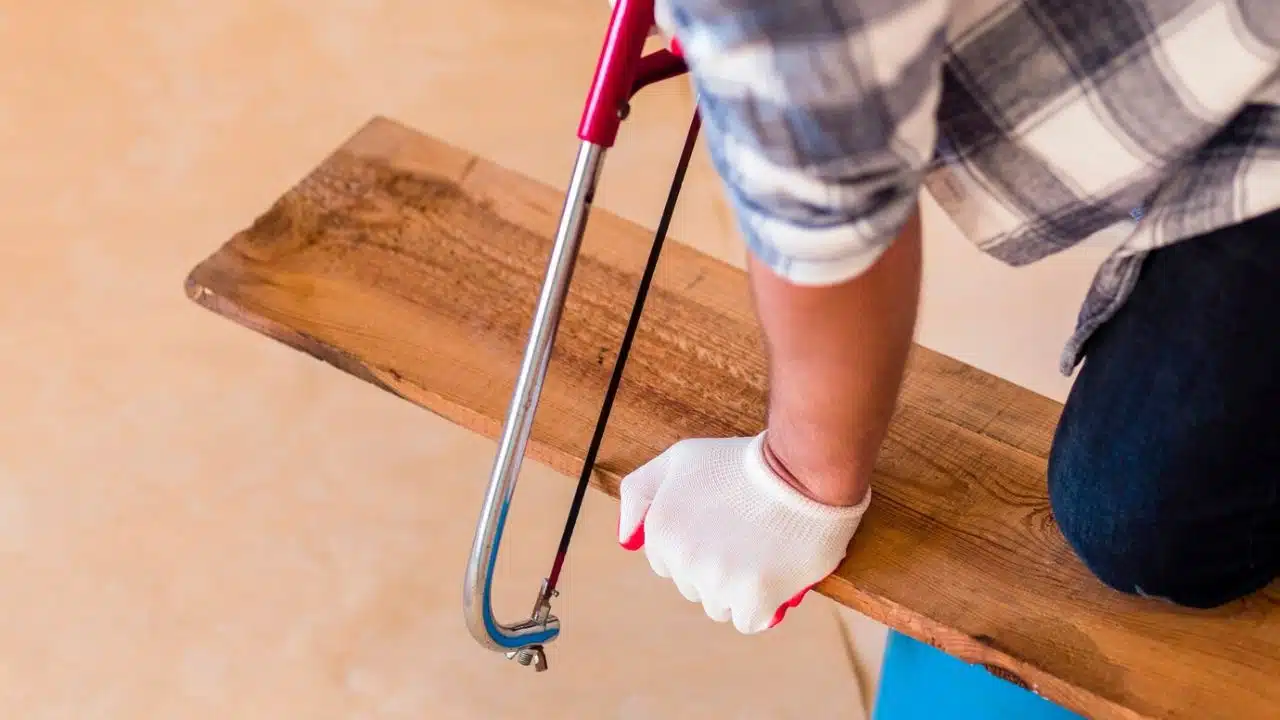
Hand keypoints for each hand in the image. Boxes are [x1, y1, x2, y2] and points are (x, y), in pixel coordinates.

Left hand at [618, 433, 870, 633]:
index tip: (720, 527)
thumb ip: (640, 492)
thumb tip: (627, 540)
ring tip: (761, 554)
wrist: (801, 469)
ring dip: (738, 590)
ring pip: (719, 607)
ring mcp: (717, 581)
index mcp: (660, 529)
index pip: (666, 562)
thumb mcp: (679, 459)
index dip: (696, 546)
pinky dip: (761, 607)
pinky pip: (748, 622)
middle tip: (745, 536)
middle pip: (692, 586)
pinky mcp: (753, 598)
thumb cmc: (743, 462)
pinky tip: (773, 578)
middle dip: (715, 569)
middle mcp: (682, 558)